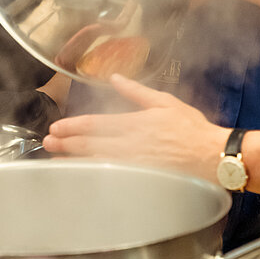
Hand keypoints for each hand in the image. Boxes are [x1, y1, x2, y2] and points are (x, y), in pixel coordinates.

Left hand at [42, 74, 225, 181]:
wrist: (212, 156)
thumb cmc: (192, 130)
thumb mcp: (164, 102)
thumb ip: (136, 92)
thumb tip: (115, 77)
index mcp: (134, 123)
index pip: (95, 124)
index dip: (72, 126)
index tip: (56, 127)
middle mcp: (130, 144)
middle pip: (90, 144)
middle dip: (65, 143)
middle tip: (47, 142)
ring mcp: (133, 165)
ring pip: (95, 162)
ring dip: (73, 160)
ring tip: (56, 158)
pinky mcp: (139, 180)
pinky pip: (109, 178)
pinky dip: (92, 176)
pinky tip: (81, 176)